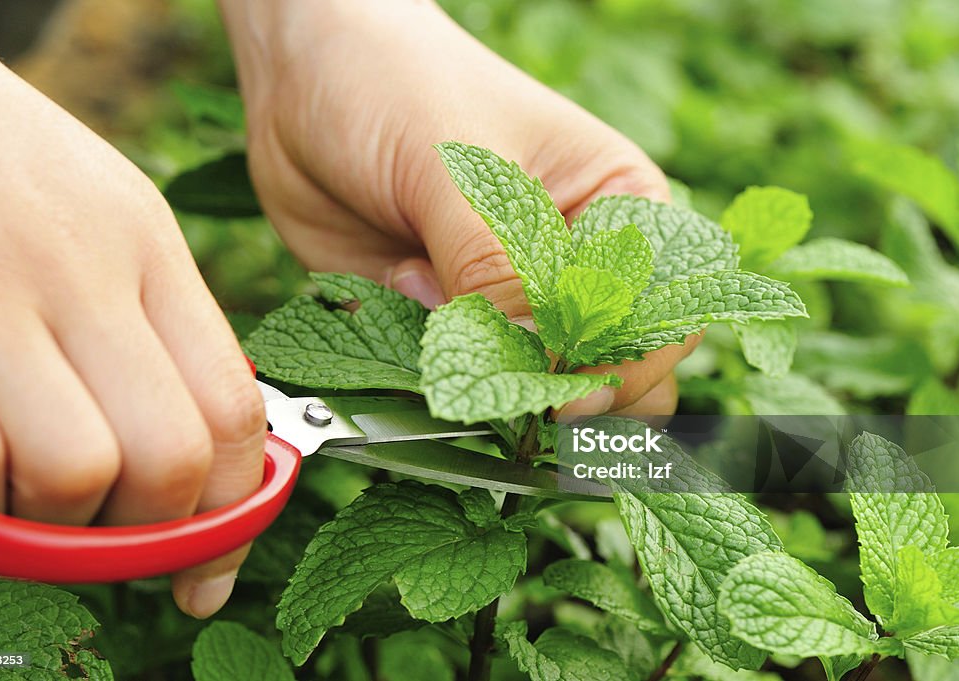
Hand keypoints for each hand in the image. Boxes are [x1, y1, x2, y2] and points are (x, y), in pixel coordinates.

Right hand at [0, 18, 264, 616]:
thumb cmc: (5, 170)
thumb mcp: (110, 220)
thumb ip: (162, 326)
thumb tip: (214, 455)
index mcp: (146, 247)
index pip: (232, 407)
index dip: (235, 511)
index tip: (212, 565)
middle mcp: (80, 269)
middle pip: (168, 456)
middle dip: (149, 534)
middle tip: (114, 539)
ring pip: (72, 470)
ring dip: (53, 524)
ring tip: (30, 503)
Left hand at [220, 0, 697, 416]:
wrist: (302, 75)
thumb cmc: (400, 85)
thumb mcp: (458, 165)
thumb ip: (496, 267)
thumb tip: (533, 364)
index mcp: (617, 210)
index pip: (656, 313)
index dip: (622, 364)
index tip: (566, 397)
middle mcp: (570, 265)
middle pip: (603, 367)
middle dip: (555, 390)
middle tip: (497, 382)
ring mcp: (505, 301)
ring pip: (523, 387)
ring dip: (479, 378)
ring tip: (421, 294)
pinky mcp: (443, 322)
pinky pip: (450, 381)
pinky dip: (421, 369)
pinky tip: (393, 282)